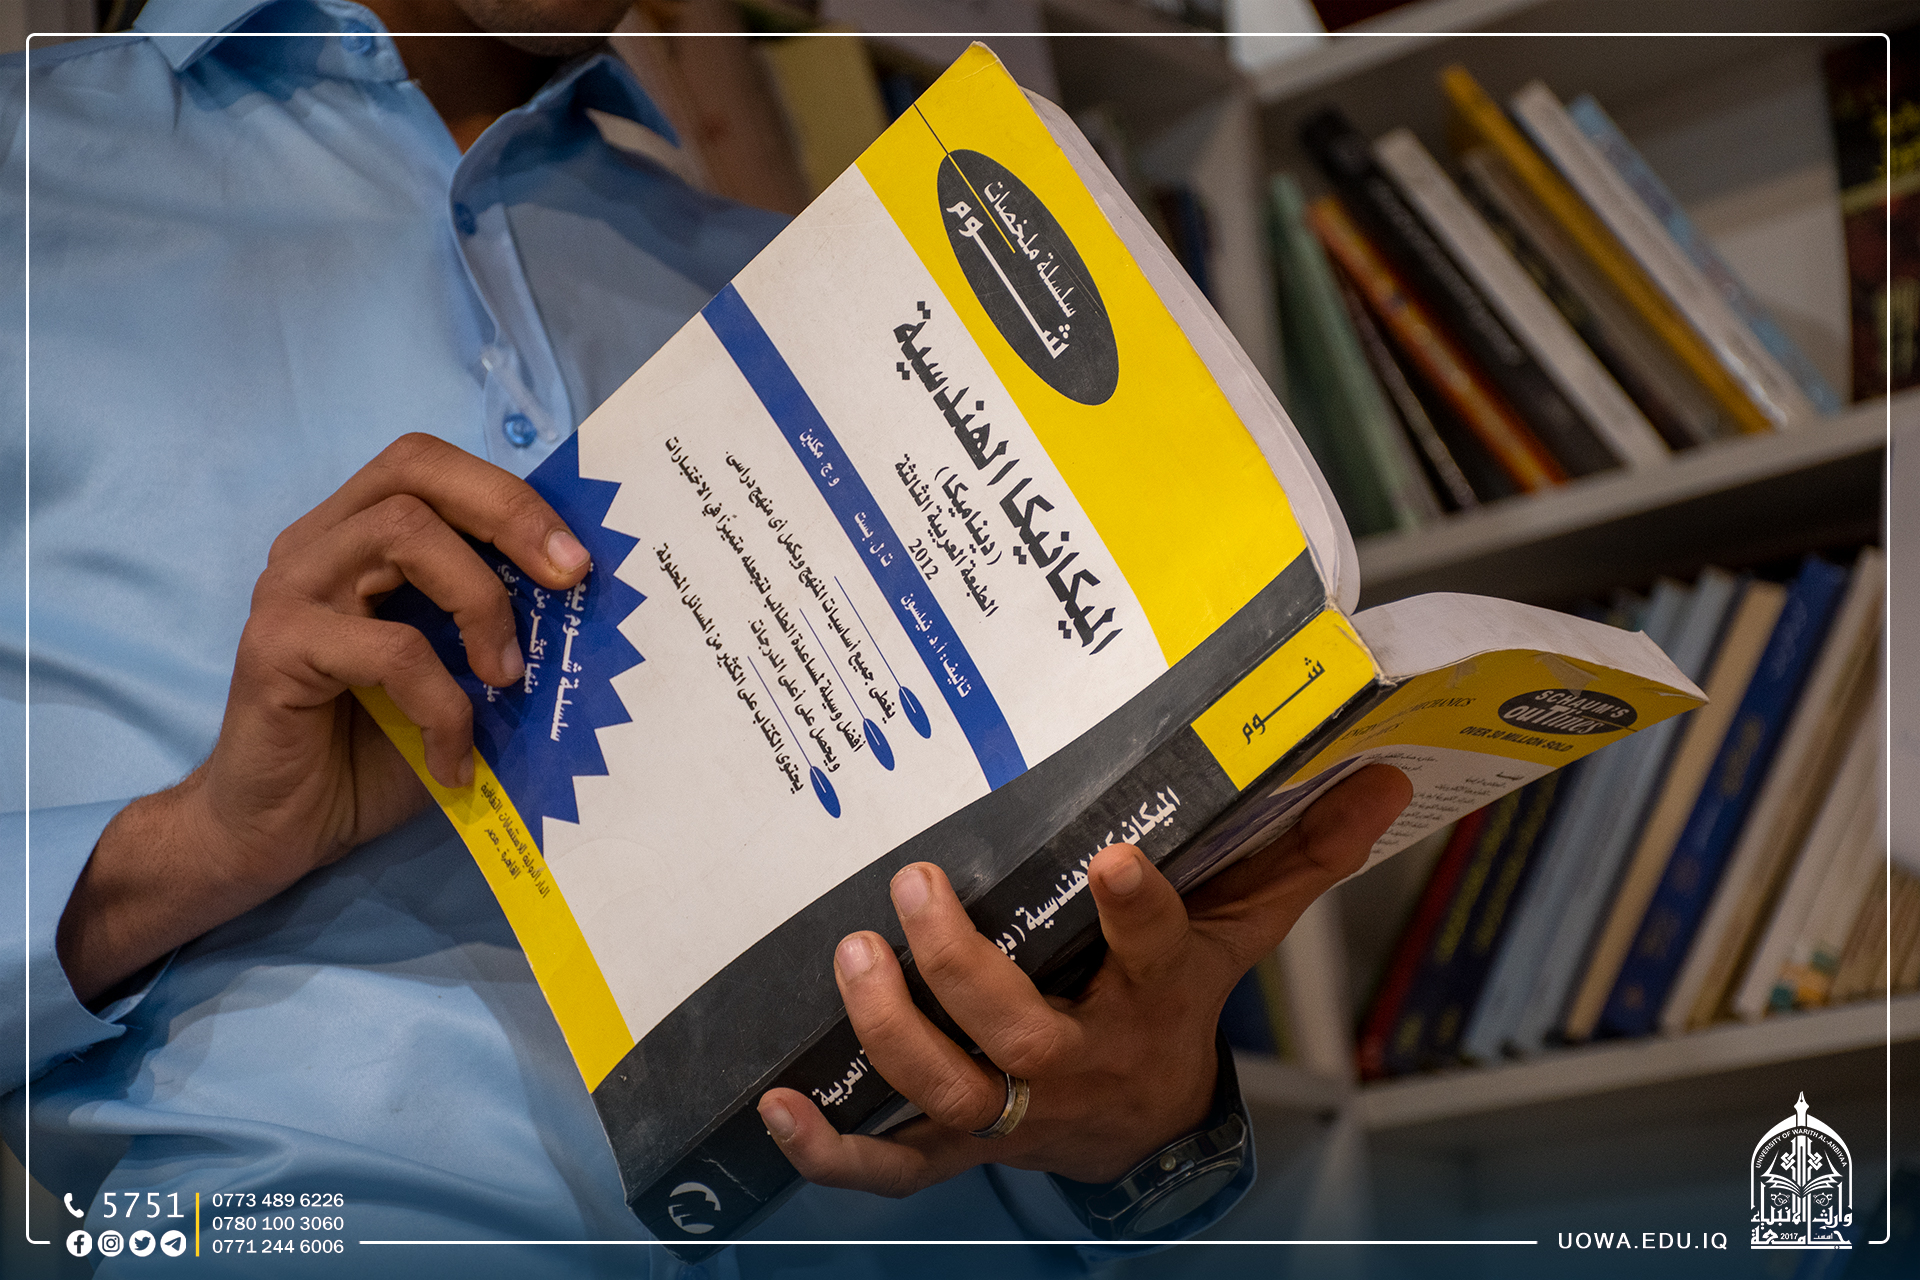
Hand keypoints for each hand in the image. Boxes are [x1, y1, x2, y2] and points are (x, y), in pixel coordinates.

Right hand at [57, 434, 590, 1001]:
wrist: (280, 833)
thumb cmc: (375, 751)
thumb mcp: (457, 679)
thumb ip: (501, 628)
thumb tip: (592, 602)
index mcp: (358, 535)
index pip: (433, 464)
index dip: (511, 496)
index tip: (579, 561)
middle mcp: (316, 544)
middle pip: (414, 468)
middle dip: (508, 514)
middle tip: (569, 580)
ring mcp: (289, 588)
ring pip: (403, 534)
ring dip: (480, 604)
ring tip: (507, 680)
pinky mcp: (275, 647)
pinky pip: (389, 647)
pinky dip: (442, 703)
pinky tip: (453, 761)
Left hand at [757, 763, 1410, 1196]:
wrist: (1144, 1126)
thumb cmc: (1178, 1003)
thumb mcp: (1243, 930)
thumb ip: (1300, 853)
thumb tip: (1383, 774)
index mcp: (1153, 1000)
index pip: (1154, 951)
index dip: (1132, 910)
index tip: (1109, 855)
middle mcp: (1077, 1063)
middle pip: (1015, 1030)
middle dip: (960, 963)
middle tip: (915, 887)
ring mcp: (1010, 1112)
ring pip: (943, 1089)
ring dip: (890, 1031)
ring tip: (852, 959)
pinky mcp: (957, 1145)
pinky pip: (891, 1166)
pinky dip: (831, 1151)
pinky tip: (778, 1103)